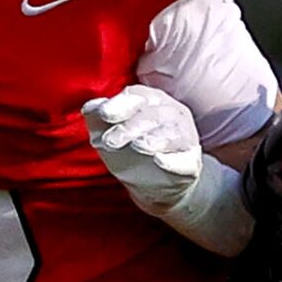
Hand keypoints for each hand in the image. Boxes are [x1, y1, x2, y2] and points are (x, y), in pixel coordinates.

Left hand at [85, 85, 201, 218]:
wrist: (153, 185)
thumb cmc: (129, 151)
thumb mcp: (107, 133)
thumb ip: (97, 118)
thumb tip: (90, 107)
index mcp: (151, 101)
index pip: (139, 96)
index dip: (122, 104)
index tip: (105, 114)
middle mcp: (173, 115)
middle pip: (154, 115)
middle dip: (131, 126)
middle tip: (110, 141)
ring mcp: (186, 138)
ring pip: (174, 133)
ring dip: (155, 139)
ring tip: (138, 146)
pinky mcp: (192, 163)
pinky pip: (186, 160)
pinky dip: (174, 161)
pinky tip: (160, 161)